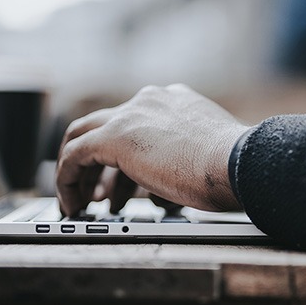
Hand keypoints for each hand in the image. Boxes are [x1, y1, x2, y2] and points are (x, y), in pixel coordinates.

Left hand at [56, 84, 247, 215]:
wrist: (238, 161)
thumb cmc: (234, 166)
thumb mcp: (209, 153)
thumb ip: (186, 156)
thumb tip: (170, 185)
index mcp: (175, 100)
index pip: (136, 121)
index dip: (125, 153)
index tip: (124, 179)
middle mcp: (149, 100)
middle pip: (103, 123)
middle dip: (96, 161)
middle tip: (98, 192)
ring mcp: (130, 115)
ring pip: (82, 135)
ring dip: (80, 173)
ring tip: (84, 204)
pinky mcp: (114, 137)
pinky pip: (74, 155)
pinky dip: (67, 180)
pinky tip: (73, 203)